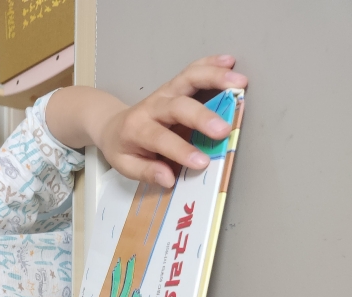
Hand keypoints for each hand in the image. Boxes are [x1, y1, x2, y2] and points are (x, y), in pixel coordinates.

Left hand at [97, 55, 247, 187]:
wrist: (112, 125)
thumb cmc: (123, 148)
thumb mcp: (125, 165)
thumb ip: (146, 172)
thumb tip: (168, 179)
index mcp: (137, 129)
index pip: (160, 139)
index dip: (181, 150)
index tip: (202, 162)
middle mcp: (151, 107)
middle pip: (177, 106)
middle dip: (202, 117)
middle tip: (224, 130)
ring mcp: (164, 93)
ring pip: (188, 80)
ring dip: (214, 78)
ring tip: (239, 82)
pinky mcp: (174, 85)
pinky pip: (192, 71)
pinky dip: (211, 64)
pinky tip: (229, 62)